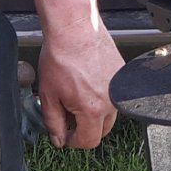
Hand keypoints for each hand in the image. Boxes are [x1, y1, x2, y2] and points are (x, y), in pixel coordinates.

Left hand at [36, 22, 122, 148]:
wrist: (74, 29)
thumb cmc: (61, 56)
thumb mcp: (49, 95)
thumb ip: (53, 122)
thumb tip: (58, 139)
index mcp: (93, 110)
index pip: (89, 141)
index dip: (73, 141)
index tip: (65, 135)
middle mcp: (111, 102)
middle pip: (101, 131)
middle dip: (84, 129)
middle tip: (68, 117)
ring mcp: (118, 89)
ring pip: (109, 115)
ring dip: (93, 114)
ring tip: (76, 99)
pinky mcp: (121, 76)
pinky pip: (113, 97)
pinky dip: (101, 98)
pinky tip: (85, 85)